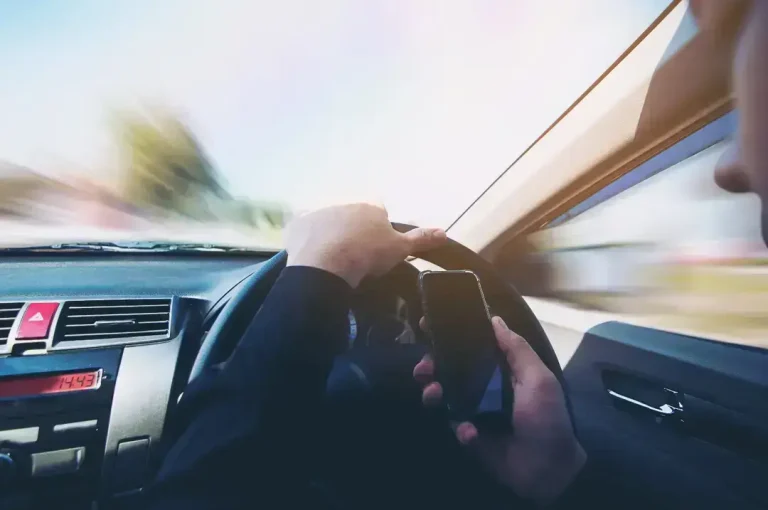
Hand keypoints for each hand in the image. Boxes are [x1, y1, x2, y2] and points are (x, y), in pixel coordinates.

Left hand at [285, 203, 446, 286]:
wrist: (327, 265)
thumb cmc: (368, 255)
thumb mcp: (400, 249)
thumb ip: (421, 239)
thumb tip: (444, 233)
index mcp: (370, 206)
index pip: (379, 213)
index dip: (378, 232)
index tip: (375, 250)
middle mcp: (344, 202)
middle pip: (352, 217)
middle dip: (353, 232)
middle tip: (354, 258)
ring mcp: (319, 211)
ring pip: (328, 223)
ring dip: (330, 236)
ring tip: (332, 261)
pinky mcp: (297, 224)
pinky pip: (304, 232)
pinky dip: (308, 242)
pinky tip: (312, 259)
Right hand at [413, 316, 585, 505]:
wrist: (548, 469)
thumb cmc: (546, 419)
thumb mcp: (538, 379)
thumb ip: (517, 349)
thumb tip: (494, 320)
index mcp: (501, 369)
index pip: (470, 345)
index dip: (448, 335)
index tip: (427, 325)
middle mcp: (484, 385)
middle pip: (448, 368)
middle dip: (430, 364)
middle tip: (424, 368)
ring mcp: (473, 410)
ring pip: (442, 394)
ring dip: (432, 391)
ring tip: (433, 394)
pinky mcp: (468, 434)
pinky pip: (454, 424)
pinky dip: (460, 427)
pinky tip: (471, 432)